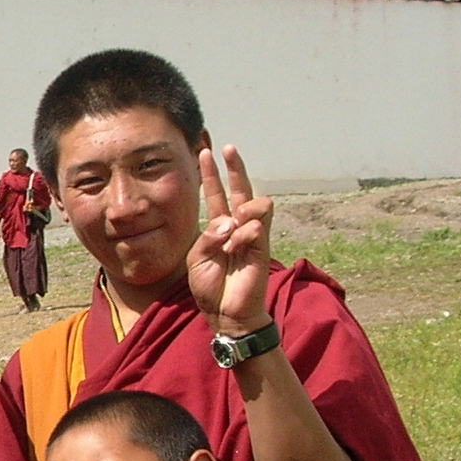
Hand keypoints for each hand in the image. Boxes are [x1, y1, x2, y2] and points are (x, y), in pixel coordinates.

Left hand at [187, 145, 273, 337]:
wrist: (225, 312)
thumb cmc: (209, 286)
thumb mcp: (197, 258)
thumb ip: (208, 236)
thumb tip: (229, 220)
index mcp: (218, 228)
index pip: (216, 195)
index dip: (211, 175)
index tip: (203, 153)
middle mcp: (237, 226)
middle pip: (240, 189)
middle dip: (235, 167)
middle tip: (228, 148)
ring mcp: (252, 234)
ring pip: (255, 203)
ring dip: (240, 213)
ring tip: (230, 233)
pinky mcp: (264, 246)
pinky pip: (257, 226)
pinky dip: (242, 235)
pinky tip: (235, 250)